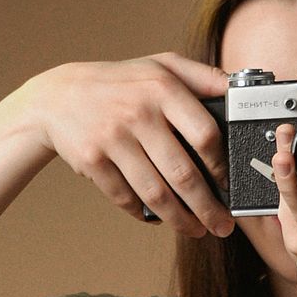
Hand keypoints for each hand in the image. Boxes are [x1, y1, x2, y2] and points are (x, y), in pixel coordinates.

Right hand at [20, 53, 233, 238]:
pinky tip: (159, 219)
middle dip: (208, 208)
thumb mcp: (161, 65)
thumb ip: (202, 77)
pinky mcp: (92, 161)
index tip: (230, 184)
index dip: (221, 166)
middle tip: (223, 226)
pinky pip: (125, 197)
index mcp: (163, 88)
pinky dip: (143, 214)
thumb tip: (239, 92)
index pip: (204, 134)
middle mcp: (139, 113)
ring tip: (197, 231)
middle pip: (183, 173)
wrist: (57, 96)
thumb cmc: (120, 83)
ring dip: (180, 220)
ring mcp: (113, 139)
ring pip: (155, 193)